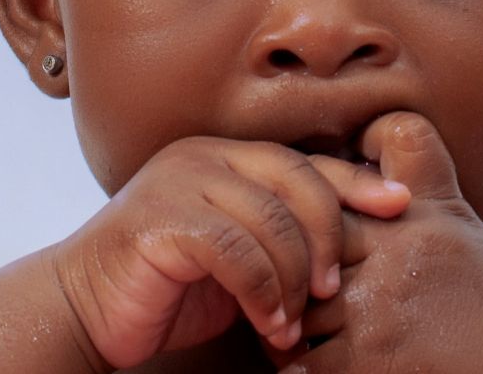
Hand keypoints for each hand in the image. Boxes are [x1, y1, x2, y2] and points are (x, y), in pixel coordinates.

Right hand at [48, 136, 412, 370]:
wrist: (83, 309)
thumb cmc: (165, 287)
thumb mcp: (236, 255)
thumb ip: (277, 237)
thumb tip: (349, 247)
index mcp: (224, 155)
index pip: (305, 160)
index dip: (356, 182)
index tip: (399, 207)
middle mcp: (204, 156)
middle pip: (298, 180)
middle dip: (329, 236)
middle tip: (334, 291)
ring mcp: (181, 181)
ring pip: (273, 220)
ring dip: (295, 281)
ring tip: (292, 325)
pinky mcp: (163, 218)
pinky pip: (239, 252)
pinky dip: (265, 295)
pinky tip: (269, 326)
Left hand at [277, 113, 482, 373]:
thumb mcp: (458, 225)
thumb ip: (415, 182)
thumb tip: (362, 147)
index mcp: (419, 212)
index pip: (336, 186)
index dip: (304, 202)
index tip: (286, 220)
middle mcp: (400, 249)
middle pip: (308, 243)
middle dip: (284, 267)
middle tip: (268, 284)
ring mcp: (385, 303)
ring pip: (300, 306)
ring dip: (285, 325)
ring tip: (277, 332)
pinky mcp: (376, 358)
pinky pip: (308, 363)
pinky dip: (298, 369)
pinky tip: (301, 368)